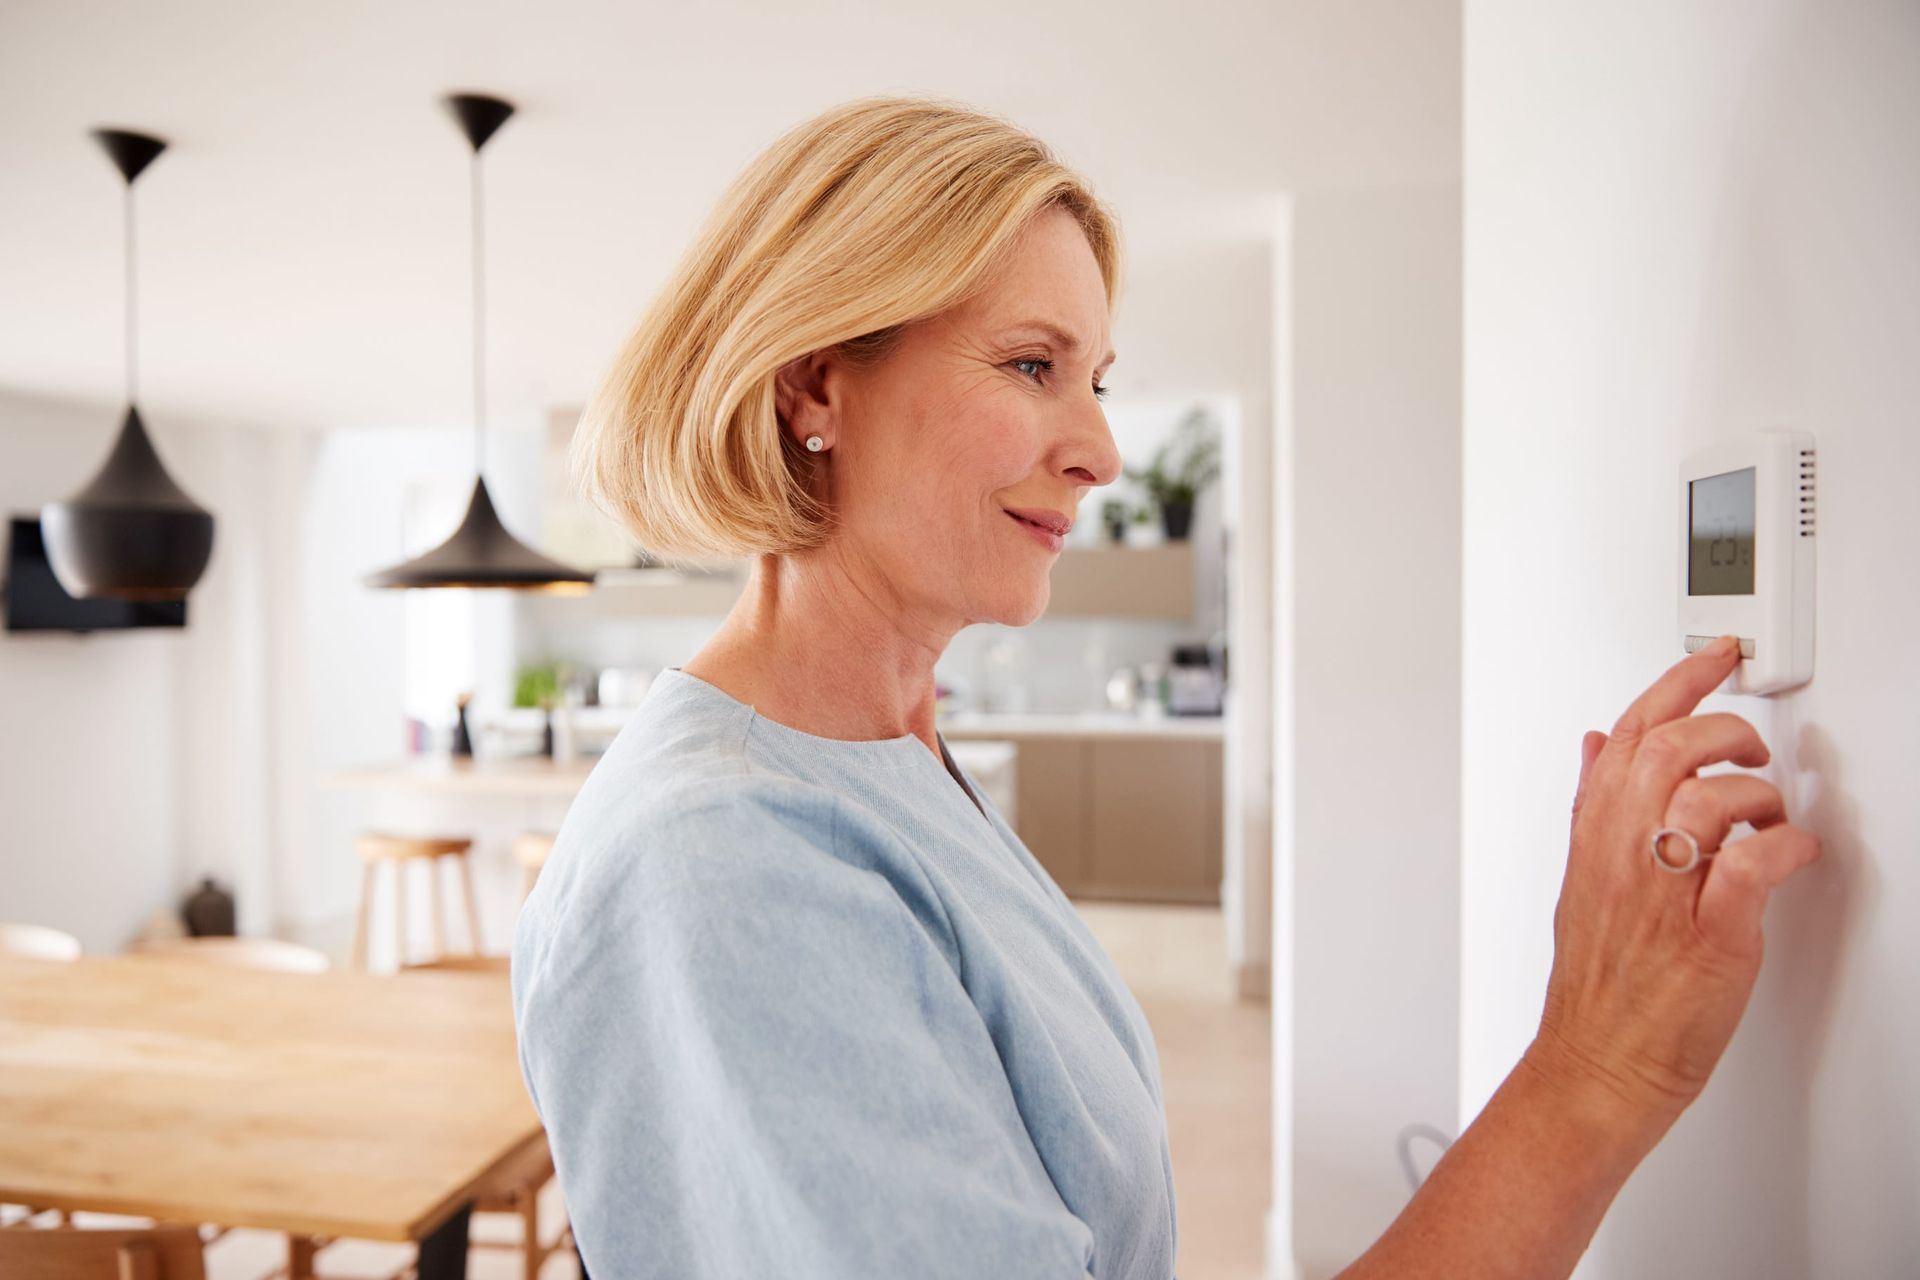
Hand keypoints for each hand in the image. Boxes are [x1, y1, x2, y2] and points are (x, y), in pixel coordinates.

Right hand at [1527, 635, 1821, 1129]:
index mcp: (1595, 837)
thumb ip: (1592, 805)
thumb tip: (1596, 744)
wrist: (1597, 1064)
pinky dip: (1781, 849)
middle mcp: (1624, 857)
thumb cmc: (1597, 985)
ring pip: (1707, 799)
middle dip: (1725, 731)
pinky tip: (1788, 853)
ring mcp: (1664, 896)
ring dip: (1757, 796)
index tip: (1714, 657)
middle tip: (1751, 748)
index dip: (1676, 683)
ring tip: (1768, 817)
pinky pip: (1749, 869)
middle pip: (1669, 750)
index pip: (1630, 734)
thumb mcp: (1579, 878)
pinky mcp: (1709, 938)